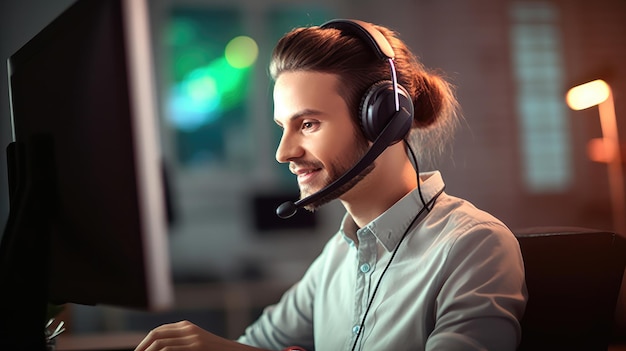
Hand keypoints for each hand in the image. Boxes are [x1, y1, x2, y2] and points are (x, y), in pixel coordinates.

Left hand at [134, 320, 266, 350]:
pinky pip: (170, 350)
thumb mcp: (196, 343)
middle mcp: (188, 329)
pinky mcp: (196, 347)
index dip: (143, 343)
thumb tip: (158, 348)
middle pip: (156, 335)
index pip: (158, 331)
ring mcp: (192, 338)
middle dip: (142, 348)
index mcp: (186, 326)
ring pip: (160, 344)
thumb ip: (180, 342)